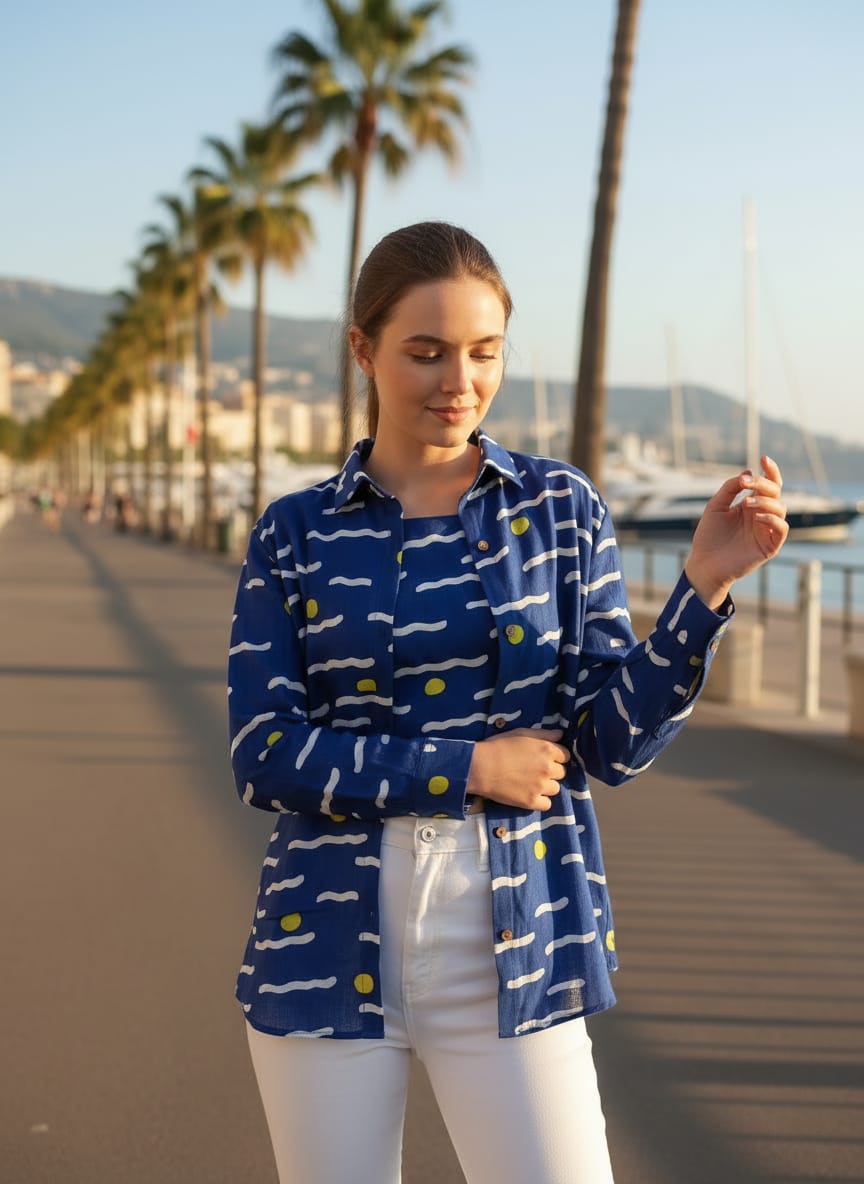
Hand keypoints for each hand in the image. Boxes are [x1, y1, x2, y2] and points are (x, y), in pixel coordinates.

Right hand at [467, 727, 568, 811]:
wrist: (480, 767)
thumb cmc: (498, 746)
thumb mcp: (521, 733)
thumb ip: (544, 734)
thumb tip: (561, 734)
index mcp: (547, 749)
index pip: (565, 755)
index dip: (556, 757)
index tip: (545, 758)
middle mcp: (548, 768)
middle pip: (562, 773)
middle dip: (551, 771)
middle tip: (535, 771)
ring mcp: (541, 786)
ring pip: (555, 789)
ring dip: (546, 786)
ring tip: (531, 783)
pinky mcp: (532, 801)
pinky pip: (547, 804)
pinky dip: (540, 801)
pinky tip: (530, 794)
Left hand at [684, 455, 788, 608]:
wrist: (704, 563)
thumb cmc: (708, 537)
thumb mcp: (716, 507)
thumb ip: (730, 489)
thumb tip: (747, 471)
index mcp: (751, 505)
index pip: (768, 485)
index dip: (770, 470)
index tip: (763, 458)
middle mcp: (761, 516)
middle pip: (775, 493)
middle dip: (763, 483)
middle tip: (746, 482)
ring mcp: (767, 530)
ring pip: (781, 508)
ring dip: (765, 501)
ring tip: (745, 503)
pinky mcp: (770, 546)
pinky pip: (781, 528)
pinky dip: (772, 519)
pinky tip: (756, 517)